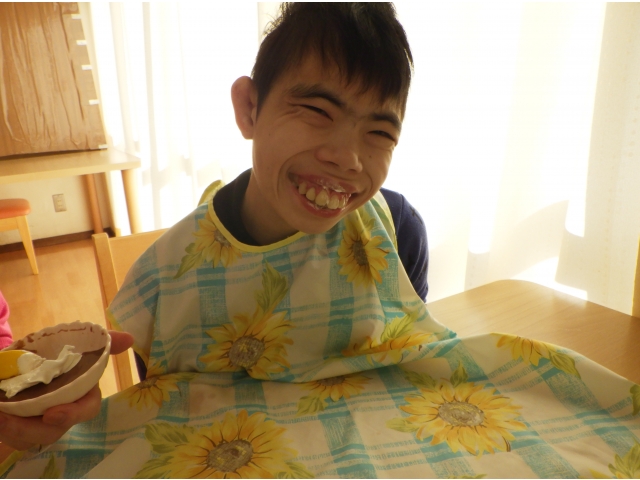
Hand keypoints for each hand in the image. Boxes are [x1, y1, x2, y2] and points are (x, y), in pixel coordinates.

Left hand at [0, 330, 133, 451]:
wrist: (28, 361)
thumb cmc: (56, 354)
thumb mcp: (76, 344)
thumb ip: (101, 343)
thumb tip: (130, 338)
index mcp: (83, 393)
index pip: (87, 409)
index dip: (73, 414)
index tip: (52, 413)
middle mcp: (64, 412)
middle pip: (55, 430)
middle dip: (33, 428)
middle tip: (9, 417)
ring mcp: (42, 423)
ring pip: (32, 438)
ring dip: (14, 431)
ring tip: (0, 415)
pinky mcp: (21, 428)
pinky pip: (15, 438)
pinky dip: (6, 431)